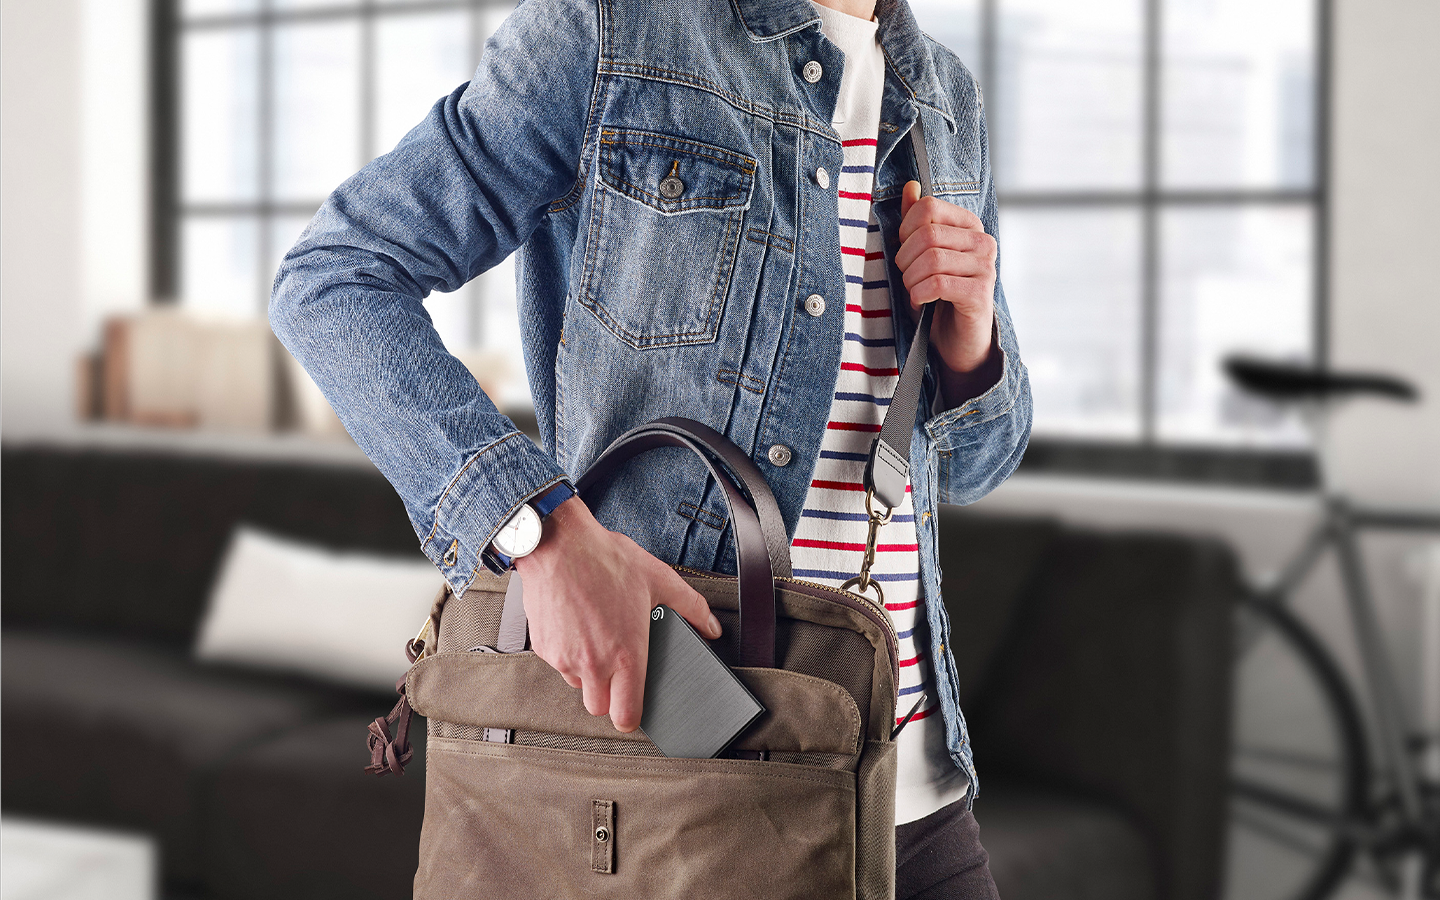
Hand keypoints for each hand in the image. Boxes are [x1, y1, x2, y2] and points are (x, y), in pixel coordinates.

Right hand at [512, 495, 721, 732]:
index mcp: (626, 653)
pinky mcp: (544, 647)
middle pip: (599, 708)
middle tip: (617, 667)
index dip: (631, 717)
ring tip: (597, 637)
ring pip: (577, 685)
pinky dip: (568, 654)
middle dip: (608, 695)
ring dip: (587, 673)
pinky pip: (559, 664)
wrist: (558, 544)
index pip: (626, 715)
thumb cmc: (605, 560)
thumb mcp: (659, 579)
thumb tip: (712, 627)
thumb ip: (692, 608)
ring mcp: (565, 657)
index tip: (633, 708)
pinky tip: (577, 625)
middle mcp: (594, 662)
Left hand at [894, 181, 1001, 405]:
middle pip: (927, 233)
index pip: (928, 207)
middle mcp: (983, 242)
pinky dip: (919, 294)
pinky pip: (938, 283)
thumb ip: (915, 223)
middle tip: (906, 278)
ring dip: (911, 279)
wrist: (957, 343)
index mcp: (969, 226)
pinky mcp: (981, 293)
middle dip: (905, 259)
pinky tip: (920, 303)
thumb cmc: (936, 298)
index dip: (905, 230)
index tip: (903, 253)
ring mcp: (986, 267)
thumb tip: (911, 186)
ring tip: (914, 291)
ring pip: (931, 258)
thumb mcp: (919, 258)